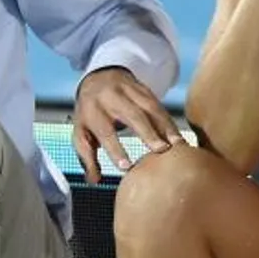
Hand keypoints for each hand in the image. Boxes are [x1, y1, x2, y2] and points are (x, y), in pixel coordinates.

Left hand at [71, 67, 176, 182]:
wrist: (99, 77)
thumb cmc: (90, 112)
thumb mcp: (81, 132)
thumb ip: (87, 156)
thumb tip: (94, 180)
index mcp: (93, 111)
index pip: (105, 131)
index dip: (116, 149)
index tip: (127, 167)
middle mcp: (111, 98)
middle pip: (131, 115)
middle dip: (147, 132)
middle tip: (161, 150)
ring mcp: (128, 91)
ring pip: (149, 107)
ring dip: (165, 125)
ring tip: (176, 144)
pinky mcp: (143, 89)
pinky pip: (158, 104)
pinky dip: (168, 119)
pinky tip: (177, 133)